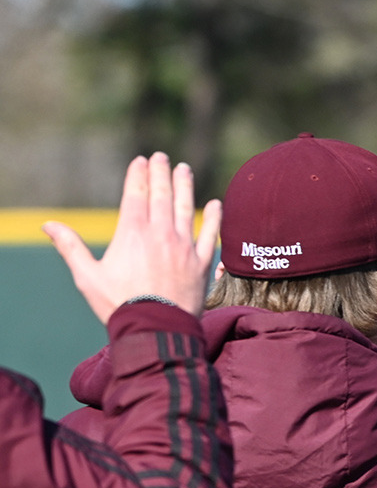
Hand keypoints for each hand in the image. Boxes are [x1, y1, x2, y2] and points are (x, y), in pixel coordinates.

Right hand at [46, 152, 221, 322]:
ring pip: (186, 209)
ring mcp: (183, 247)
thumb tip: (49, 225)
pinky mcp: (201, 263)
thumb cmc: (118, 304)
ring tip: (184, 169)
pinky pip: (210, 235)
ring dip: (185, 186)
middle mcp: (160, 234)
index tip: (140, 160)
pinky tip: (216, 204)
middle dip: (161, 173)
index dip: (138, 175)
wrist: (155, 329)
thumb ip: (70, 247)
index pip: (136, 195)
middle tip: (162, 157)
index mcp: (132, 233)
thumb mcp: (87, 275)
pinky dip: (214, 218)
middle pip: (162, 195)